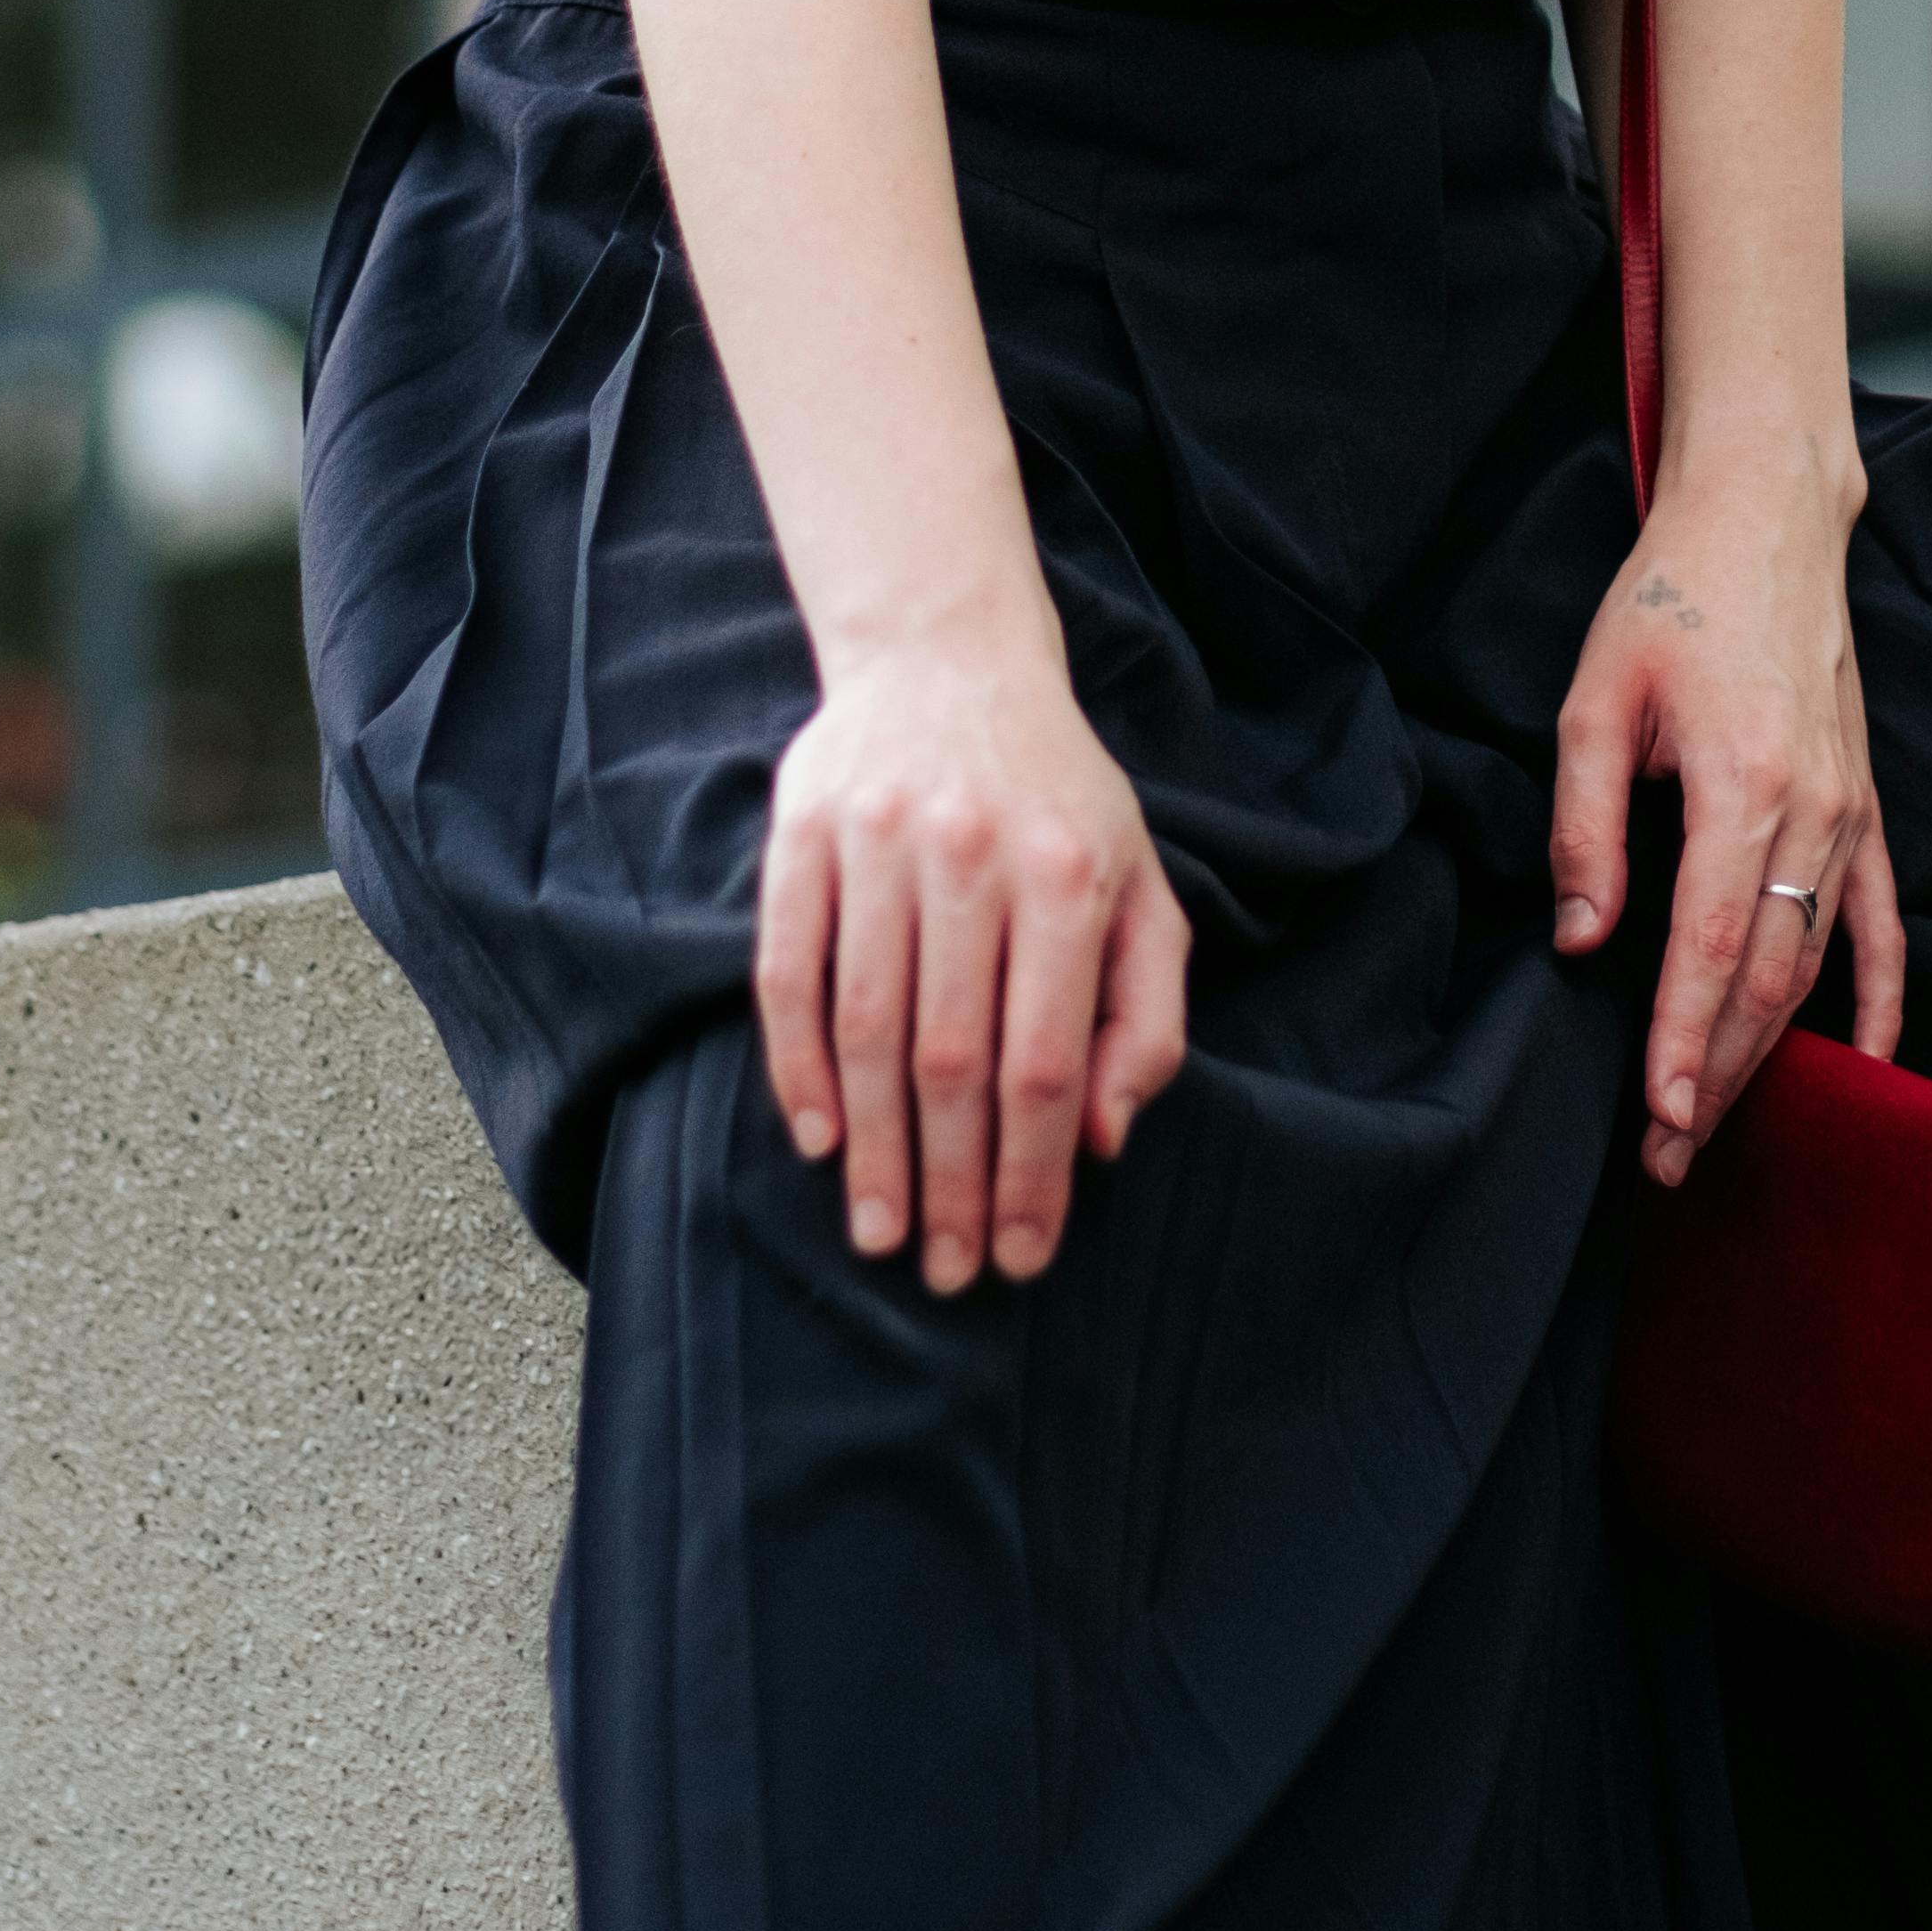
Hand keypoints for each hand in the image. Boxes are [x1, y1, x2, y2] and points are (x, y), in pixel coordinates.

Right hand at [754, 610, 1189, 1288]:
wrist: (948, 659)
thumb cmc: (1056, 799)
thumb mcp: (1139, 886)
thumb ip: (1142, 1014)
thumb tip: (1102, 1137)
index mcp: (1066, 875)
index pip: (1043, 1059)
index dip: (1031, 1172)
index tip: (1020, 1255)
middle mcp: (969, 856)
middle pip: (953, 1059)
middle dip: (950, 1183)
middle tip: (944, 1271)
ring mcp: (876, 842)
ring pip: (868, 1029)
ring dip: (874, 1149)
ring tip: (881, 1233)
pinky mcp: (801, 834)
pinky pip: (789, 974)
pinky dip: (799, 1067)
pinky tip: (822, 1140)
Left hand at [1547, 438, 1905, 1185]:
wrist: (1767, 521)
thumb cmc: (1671, 599)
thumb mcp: (1595, 697)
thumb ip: (1587, 825)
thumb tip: (1582, 939)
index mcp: (1744, 784)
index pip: (1711, 949)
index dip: (1684, 1043)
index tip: (1660, 1116)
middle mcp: (1812, 810)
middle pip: (1769, 979)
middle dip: (1721, 1075)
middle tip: (1668, 1156)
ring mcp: (1849, 812)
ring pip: (1814, 965)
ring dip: (1772, 1055)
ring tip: (1718, 1125)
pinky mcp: (1863, 805)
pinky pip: (1880, 922)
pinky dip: (1880, 1000)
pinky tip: (1869, 1065)